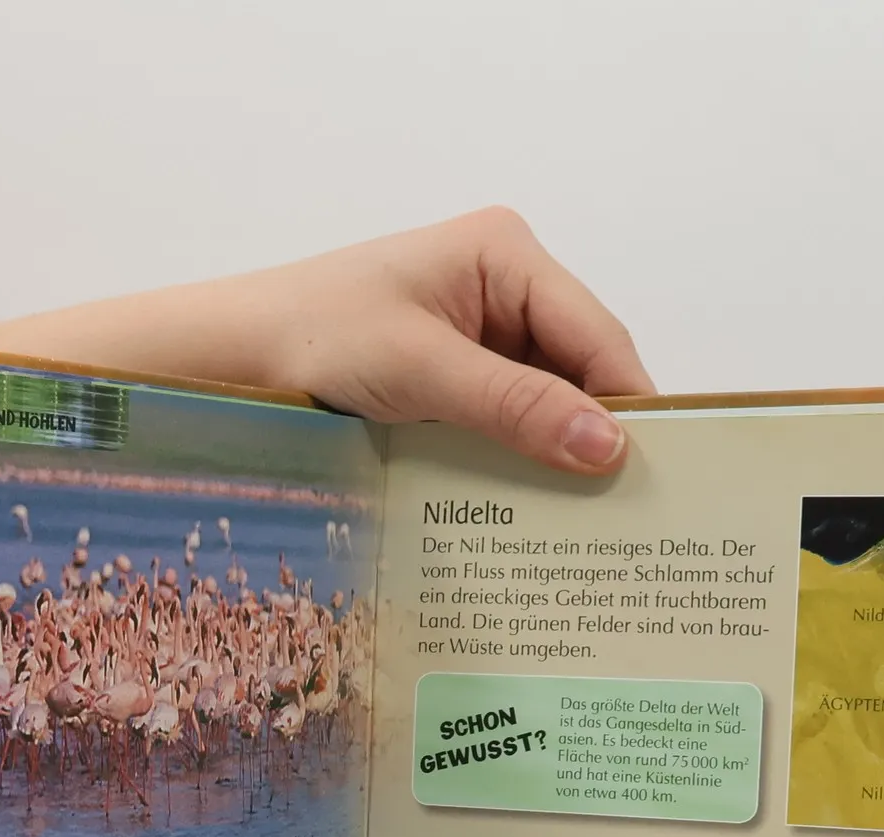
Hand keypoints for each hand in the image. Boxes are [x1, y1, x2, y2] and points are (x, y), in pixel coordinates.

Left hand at [0, 207, 656, 475]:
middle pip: (583, 376)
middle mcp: (505, 291)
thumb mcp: (420, 370)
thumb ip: (517, 407)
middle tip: (629, 523)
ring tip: (590, 534)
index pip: (599, 338)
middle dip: (599, 442)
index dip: (631, 408)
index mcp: (507, 255)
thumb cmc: (308, 339)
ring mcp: (481, 342)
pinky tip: (533, 520)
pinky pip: (510, 431)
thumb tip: (610, 447)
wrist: (223, 364)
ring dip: (560, 466)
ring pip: (550, 412)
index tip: (661, 479)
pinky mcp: (455, 389)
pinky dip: (521, 471)